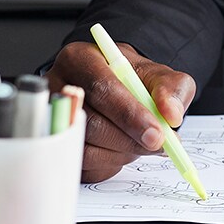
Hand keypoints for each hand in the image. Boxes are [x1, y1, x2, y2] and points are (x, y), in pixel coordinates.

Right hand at [45, 40, 197, 183]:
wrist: (119, 91)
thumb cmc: (133, 80)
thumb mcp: (158, 75)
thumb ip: (172, 89)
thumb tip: (171, 114)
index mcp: (80, 59)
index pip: (102, 88)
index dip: (130, 114)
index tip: (157, 133)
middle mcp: (58, 88)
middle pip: (91, 122)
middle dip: (129, 139)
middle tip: (156, 144)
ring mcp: (51, 119)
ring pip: (86, 148)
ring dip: (121, 152)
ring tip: (140, 142)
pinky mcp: (55, 146)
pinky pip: (82, 165)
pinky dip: (109, 163)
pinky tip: (122, 149)